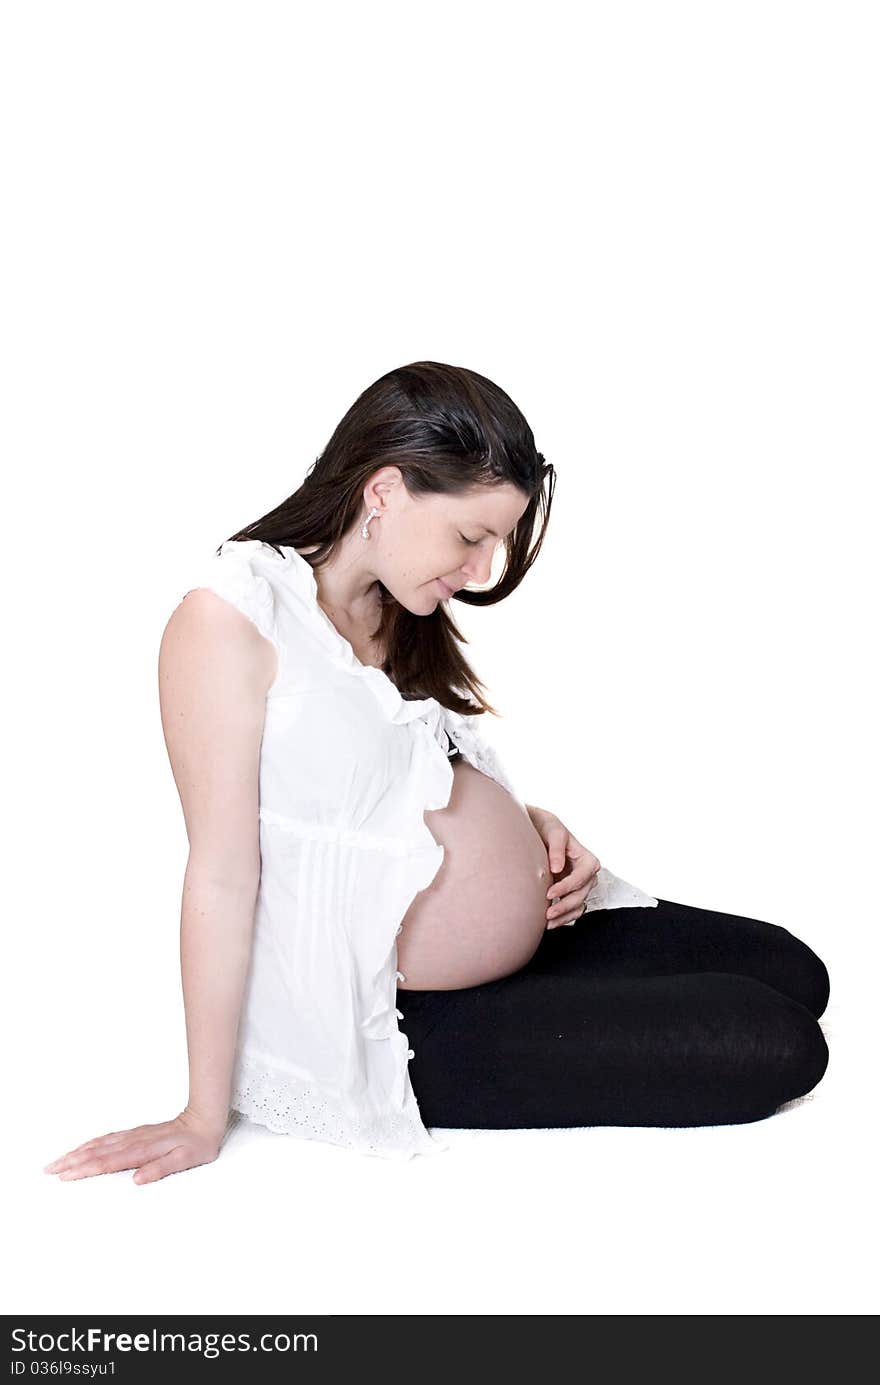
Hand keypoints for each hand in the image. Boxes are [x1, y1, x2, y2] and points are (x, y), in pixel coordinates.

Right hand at [43, 1107, 227, 1184]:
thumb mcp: (185, 1160)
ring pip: (98, 1143)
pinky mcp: (135, 1134)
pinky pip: (107, 1138)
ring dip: (76, 1152)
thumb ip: (161, 1169)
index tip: (65, 1175)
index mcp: (143, 1150)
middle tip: (49, 1170)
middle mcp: (134, 1141)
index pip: (107, 1162)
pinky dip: (90, 1144)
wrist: (204, 1119)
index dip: (84, 1169)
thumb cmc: (198, 1143)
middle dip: (71, 1161)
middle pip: (96, 1151)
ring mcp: (133, 1136)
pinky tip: (83, 1148)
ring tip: (58, 1160)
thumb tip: (137, 1179)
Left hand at [526, 805, 600, 927]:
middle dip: (565, 905)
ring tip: (547, 923)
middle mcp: (586, 874)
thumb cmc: (547, 827)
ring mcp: (579, 885)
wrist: (537, 829)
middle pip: (582, 894)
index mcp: (587, 859)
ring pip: (578, 906)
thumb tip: (557, 869)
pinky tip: (548, 923)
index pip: (583, 877)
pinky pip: (572, 910)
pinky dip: (563, 918)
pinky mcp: (569, 893)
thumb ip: (557, 849)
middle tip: (546, 913)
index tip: (549, 893)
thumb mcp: (553, 831)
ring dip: (564, 916)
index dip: (567, 887)